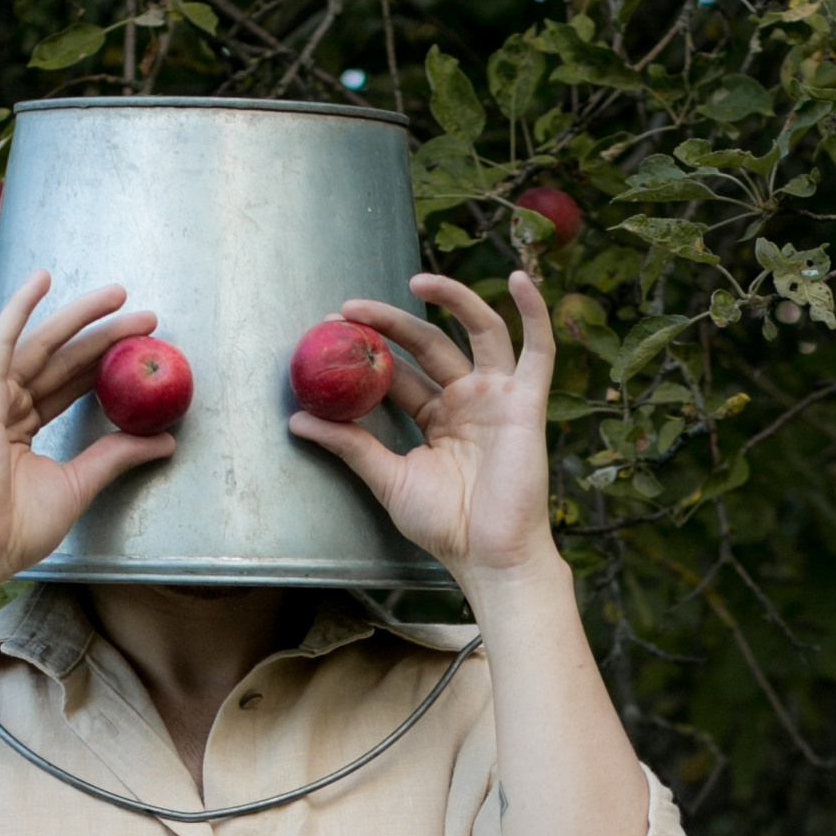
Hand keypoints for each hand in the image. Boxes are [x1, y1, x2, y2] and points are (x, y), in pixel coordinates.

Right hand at [0, 271, 171, 582]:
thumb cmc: (14, 530)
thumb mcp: (78, 485)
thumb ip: (115, 456)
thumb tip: (165, 440)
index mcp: (19, 429)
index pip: (69, 386)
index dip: (105, 364)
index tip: (144, 347)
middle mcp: (2, 408)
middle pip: (61, 360)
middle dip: (104, 336)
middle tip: (146, 316)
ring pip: (40, 345)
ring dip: (79, 317)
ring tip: (119, 295)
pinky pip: (1, 342)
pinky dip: (19, 309)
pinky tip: (43, 279)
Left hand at [288, 271, 555, 592]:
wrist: (488, 556)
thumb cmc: (444, 526)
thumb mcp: (388, 478)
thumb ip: (350, 445)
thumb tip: (297, 419)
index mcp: (436, 418)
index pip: (398, 372)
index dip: (367, 349)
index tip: (329, 329)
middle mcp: (467, 400)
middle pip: (428, 344)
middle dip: (390, 323)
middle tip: (350, 310)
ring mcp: (498, 397)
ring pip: (479, 331)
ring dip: (452, 299)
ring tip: (417, 279)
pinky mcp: (527, 402)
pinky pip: (538, 350)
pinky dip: (534, 312)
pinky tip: (518, 280)